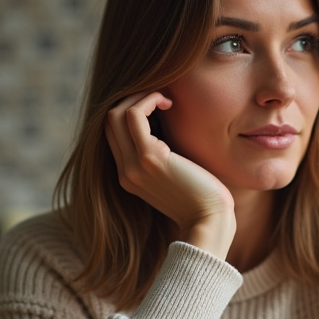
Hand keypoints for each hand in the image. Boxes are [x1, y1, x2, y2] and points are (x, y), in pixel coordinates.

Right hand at [105, 91, 235, 258]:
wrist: (210, 221)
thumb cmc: (203, 197)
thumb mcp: (176, 173)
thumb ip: (164, 154)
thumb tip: (167, 125)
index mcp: (129, 176)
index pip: (114, 134)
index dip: (131, 112)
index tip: (158, 107)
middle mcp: (125, 171)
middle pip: (108, 121)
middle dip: (131, 100)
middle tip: (159, 96)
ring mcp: (133, 165)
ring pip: (116, 115)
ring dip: (139, 97)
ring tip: (164, 98)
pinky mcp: (149, 158)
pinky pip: (134, 115)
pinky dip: (148, 100)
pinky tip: (168, 103)